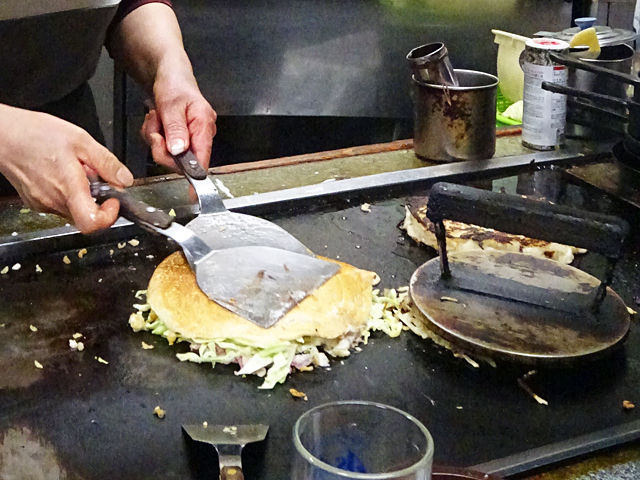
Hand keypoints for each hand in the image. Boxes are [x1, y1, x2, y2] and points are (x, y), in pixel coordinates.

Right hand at [0, 105, 133, 232]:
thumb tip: (124, 180)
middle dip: (98, 198)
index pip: (91, 223)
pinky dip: (68, 192)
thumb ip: (106, 162)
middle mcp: (54, 202)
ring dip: (83, 194)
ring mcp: (43, 204)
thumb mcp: (80, 140)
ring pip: (74, 209)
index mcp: (68, 187)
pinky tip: (62, 173)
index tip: (113, 201)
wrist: (1, 135)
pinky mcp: (35, 203)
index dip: (109, 217)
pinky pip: (60, 204)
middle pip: (87, 215)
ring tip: (75, 170)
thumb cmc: (35, 134)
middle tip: (93, 175)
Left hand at [141, 68, 216, 170]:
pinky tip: (158, 122)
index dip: (196, 176)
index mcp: (204, 126)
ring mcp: (188, 138)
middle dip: (162, 147)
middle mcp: (199, 135)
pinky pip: (162, 148)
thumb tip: (179, 151)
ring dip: (156, 138)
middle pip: (181, 160)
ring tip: (158, 119)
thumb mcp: (171, 103)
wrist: (168, 74)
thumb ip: (175, 128)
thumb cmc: (175, 83)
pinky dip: (154, 135)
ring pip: (168, 154)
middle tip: (157, 129)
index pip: (203, 158)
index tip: (192, 193)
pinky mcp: (178, 139)